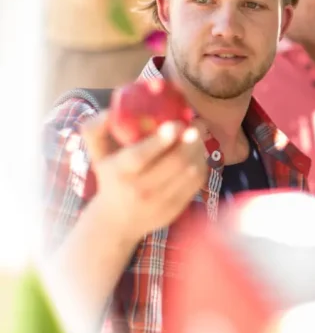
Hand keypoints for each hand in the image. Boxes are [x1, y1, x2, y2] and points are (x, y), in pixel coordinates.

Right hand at [80, 112, 208, 243]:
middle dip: (191, 140)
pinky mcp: (176, 208)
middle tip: (198, 124)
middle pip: (174, 162)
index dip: (160, 140)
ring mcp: (160, 201)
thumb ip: (95, 129)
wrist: (117, 221)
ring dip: (199, 149)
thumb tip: (109, 111)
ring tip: (198, 136)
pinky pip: (196, 182)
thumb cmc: (110, 177)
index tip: (176, 124)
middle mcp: (140, 189)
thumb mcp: (96, 154)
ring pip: (190, 171)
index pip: (140, 156)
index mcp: (119, 172)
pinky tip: (198, 153)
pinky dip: (201, 163)